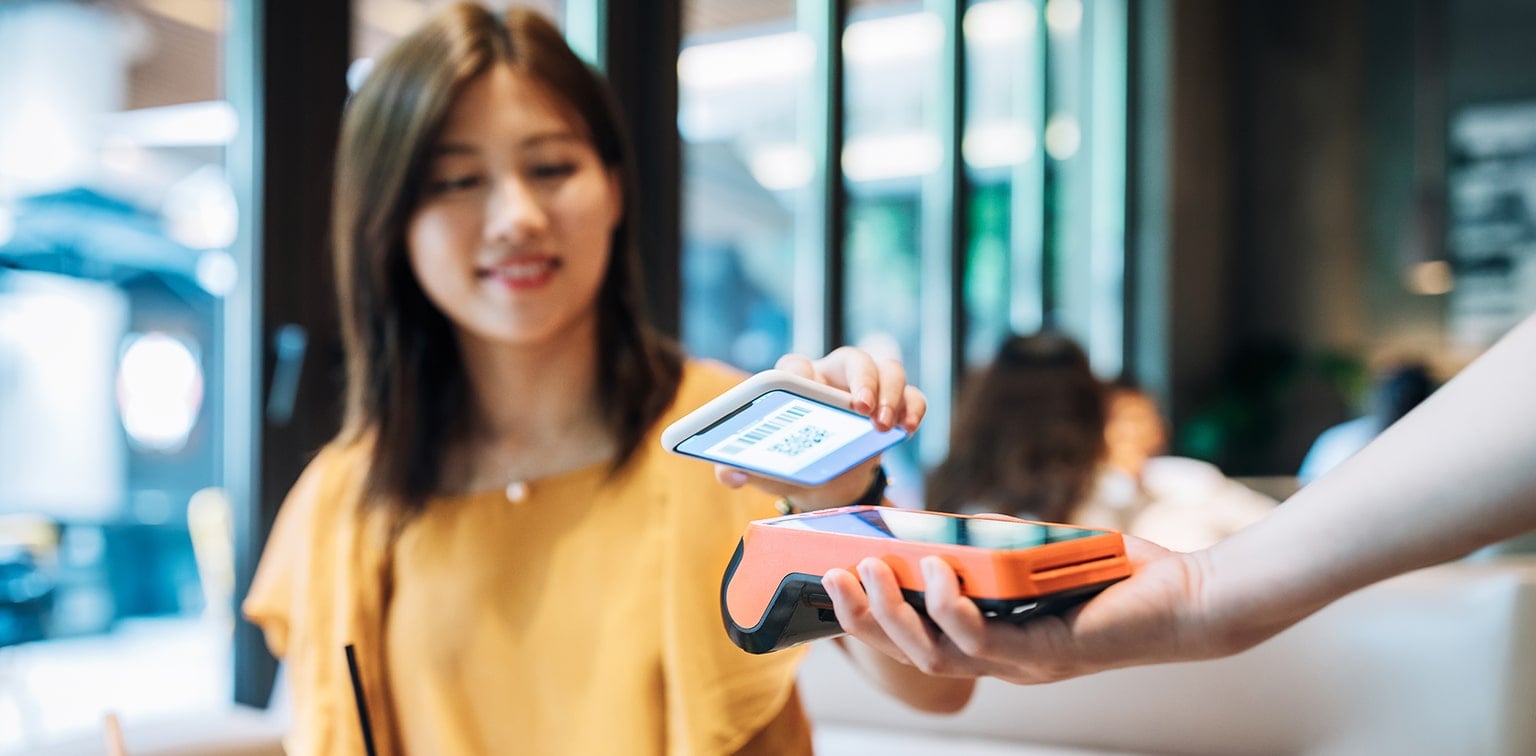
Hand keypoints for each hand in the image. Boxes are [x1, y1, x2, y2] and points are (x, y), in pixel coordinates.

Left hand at [714, 346, 925, 510]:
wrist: (825, 483)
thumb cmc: (790, 464)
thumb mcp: (762, 469)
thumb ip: (736, 468)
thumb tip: (728, 473)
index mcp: (797, 383)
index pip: (797, 363)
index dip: (802, 372)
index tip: (806, 385)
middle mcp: (834, 377)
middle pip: (853, 358)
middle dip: (860, 378)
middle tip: (860, 408)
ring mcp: (869, 389)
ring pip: (889, 369)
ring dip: (890, 393)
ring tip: (884, 426)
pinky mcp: (895, 406)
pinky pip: (913, 396)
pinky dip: (914, 407)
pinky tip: (909, 428)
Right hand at [819, 534, 1241, 683]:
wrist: (1187, 596)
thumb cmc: (1114, 575)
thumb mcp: (1033, 554)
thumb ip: (989, 546)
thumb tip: (940, 525)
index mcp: (991, 641)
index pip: (913, 638)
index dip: (867, 616)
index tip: (829, 579)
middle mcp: (1001, 660)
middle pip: (911, 652)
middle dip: (864, 617)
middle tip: (829, 576)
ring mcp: (1023, 663)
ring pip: (936, 654)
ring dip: (896, 615)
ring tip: (870, 571)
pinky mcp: (1049, 654)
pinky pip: (985, 640)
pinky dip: (952, 608)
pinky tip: (935, 571)